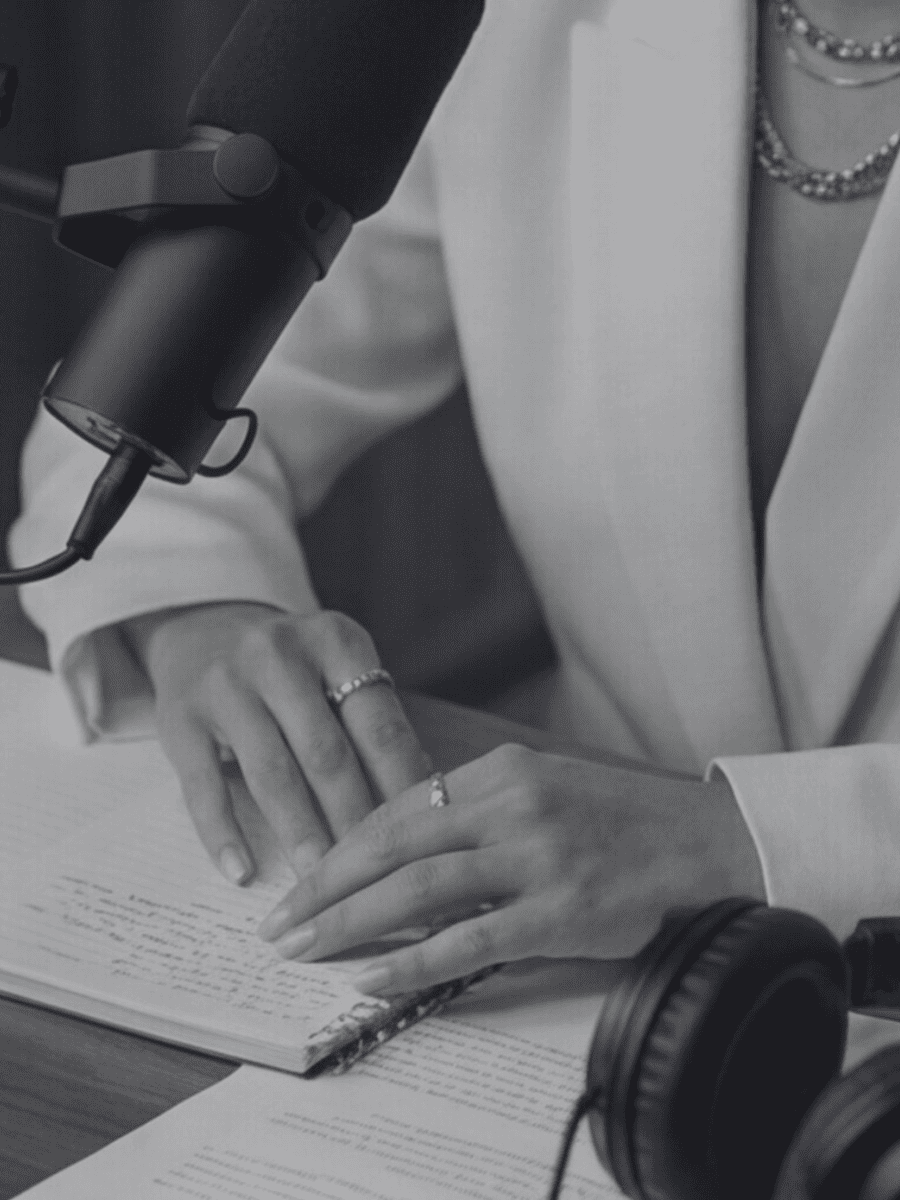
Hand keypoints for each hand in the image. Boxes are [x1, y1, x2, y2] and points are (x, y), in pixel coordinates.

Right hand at [124, 602, 431, 883]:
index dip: (404, 789)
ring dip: (299, 835)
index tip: (421, 841)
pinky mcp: (180, 718)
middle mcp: (279, 655)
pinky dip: (223, 834)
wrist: (200, 629)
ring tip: (319, 886)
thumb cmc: (292, 669)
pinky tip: (241, 873)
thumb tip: (425, 802)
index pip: (380, 726)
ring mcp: (225, 685)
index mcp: (335, 643)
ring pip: (272, 774)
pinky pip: (203, 786)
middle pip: (328, 755)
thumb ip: (374, 724)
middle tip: (376, 880)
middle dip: (354, 823)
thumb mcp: (338, 670)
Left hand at [257, 743, 765, 992]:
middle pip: (391, 846)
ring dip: (348, 921)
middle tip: (277, 921)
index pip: (397, 810)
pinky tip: (370, 977)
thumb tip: (408, 856)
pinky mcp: (561, 910)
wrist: (711, 844)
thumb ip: (480, 815)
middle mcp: (511, 806)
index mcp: (502, 772)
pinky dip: (411, 961)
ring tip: (303, 948)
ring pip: (416, 890)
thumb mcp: (546, 792)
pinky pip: (467, 941)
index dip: (341, 849)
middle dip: (324, 886)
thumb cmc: (624, 824)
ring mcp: (536, 856)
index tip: (303, 879)